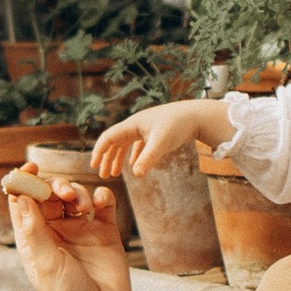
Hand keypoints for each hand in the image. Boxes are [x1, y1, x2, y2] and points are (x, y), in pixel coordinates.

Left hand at [7, 174, 132, 290]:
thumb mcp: (46, 264)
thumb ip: (35, 230)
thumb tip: (19, 196)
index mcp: (34, 240)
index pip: (23, 204)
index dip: (23, 184)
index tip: (29, 169)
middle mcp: (56, 231)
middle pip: (50, 195)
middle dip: (55, 186)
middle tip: (63, 192)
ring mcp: (81, 230)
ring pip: (75, 195)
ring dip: (77, 191)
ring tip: (83, 205)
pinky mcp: (105, 232)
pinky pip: (103, 204)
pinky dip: (102, 196)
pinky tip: (101, 202)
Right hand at [92, 98, 224, 177]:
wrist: (197, 115)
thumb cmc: (178, 125)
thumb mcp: (161, 143)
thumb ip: (148, 159)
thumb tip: (136, 175)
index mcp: (133, 124)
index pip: (109, 137)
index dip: (99, 151)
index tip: (94, 166)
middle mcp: (136, 124)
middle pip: (114, 142)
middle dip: (107, 159)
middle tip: (103, 175)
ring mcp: (145, 127)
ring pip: (125, 143)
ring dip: (118, 158)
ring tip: (114, 174)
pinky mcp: (155, 132)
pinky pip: (137, 144)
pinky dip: (133, 156)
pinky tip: (133, 166)